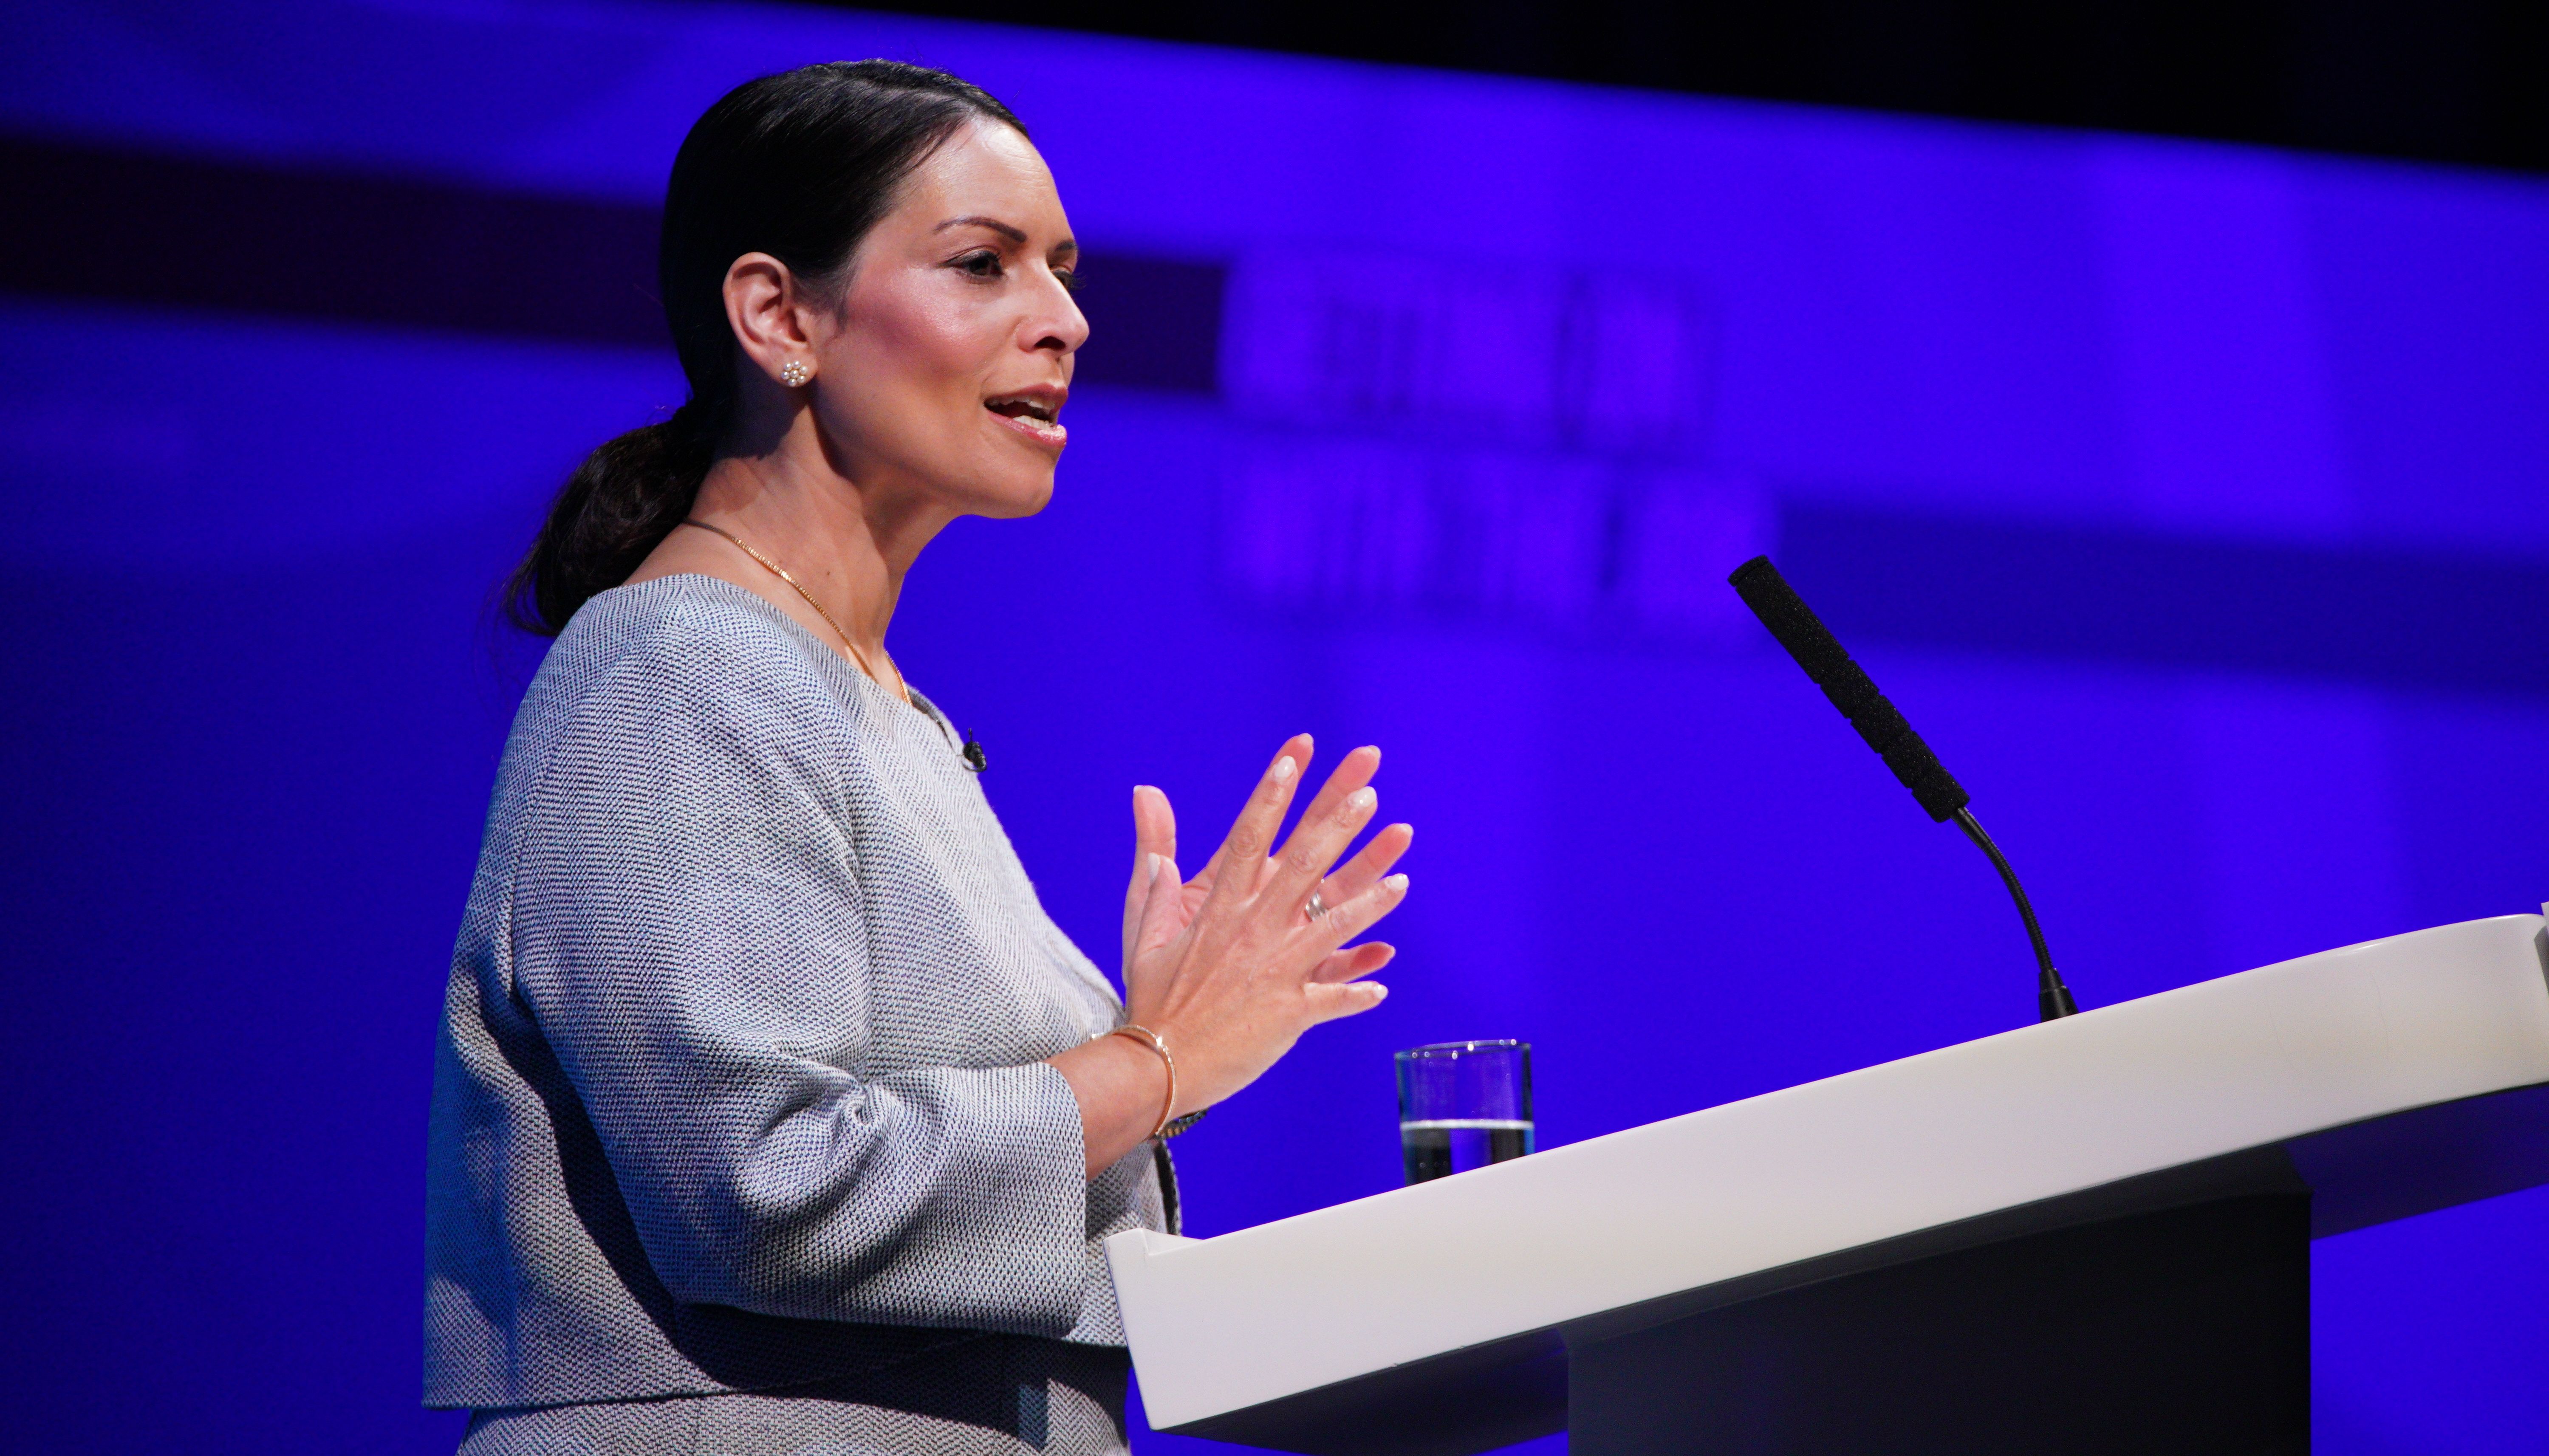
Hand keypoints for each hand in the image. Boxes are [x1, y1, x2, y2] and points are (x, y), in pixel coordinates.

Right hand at [1058, 737, 1411, 1175]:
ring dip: (1370, 903)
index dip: (1272, 796)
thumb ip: (1152, 864)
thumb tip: (1145, 795)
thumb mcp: (1144, 927)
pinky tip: (1383, 979)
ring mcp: (1275, 971)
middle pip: (1302, 868)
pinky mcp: (1290, 1013)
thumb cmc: (1152, 998)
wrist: (1157, 1067)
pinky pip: (1335, 998)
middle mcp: (1252, 932)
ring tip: (1403, 880)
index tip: (1295, 758)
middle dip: (1338, 828)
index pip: (1248, 839)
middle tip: (1369, 795)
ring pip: (1333, 928)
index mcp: (1219, 909)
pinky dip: (1358, 990)